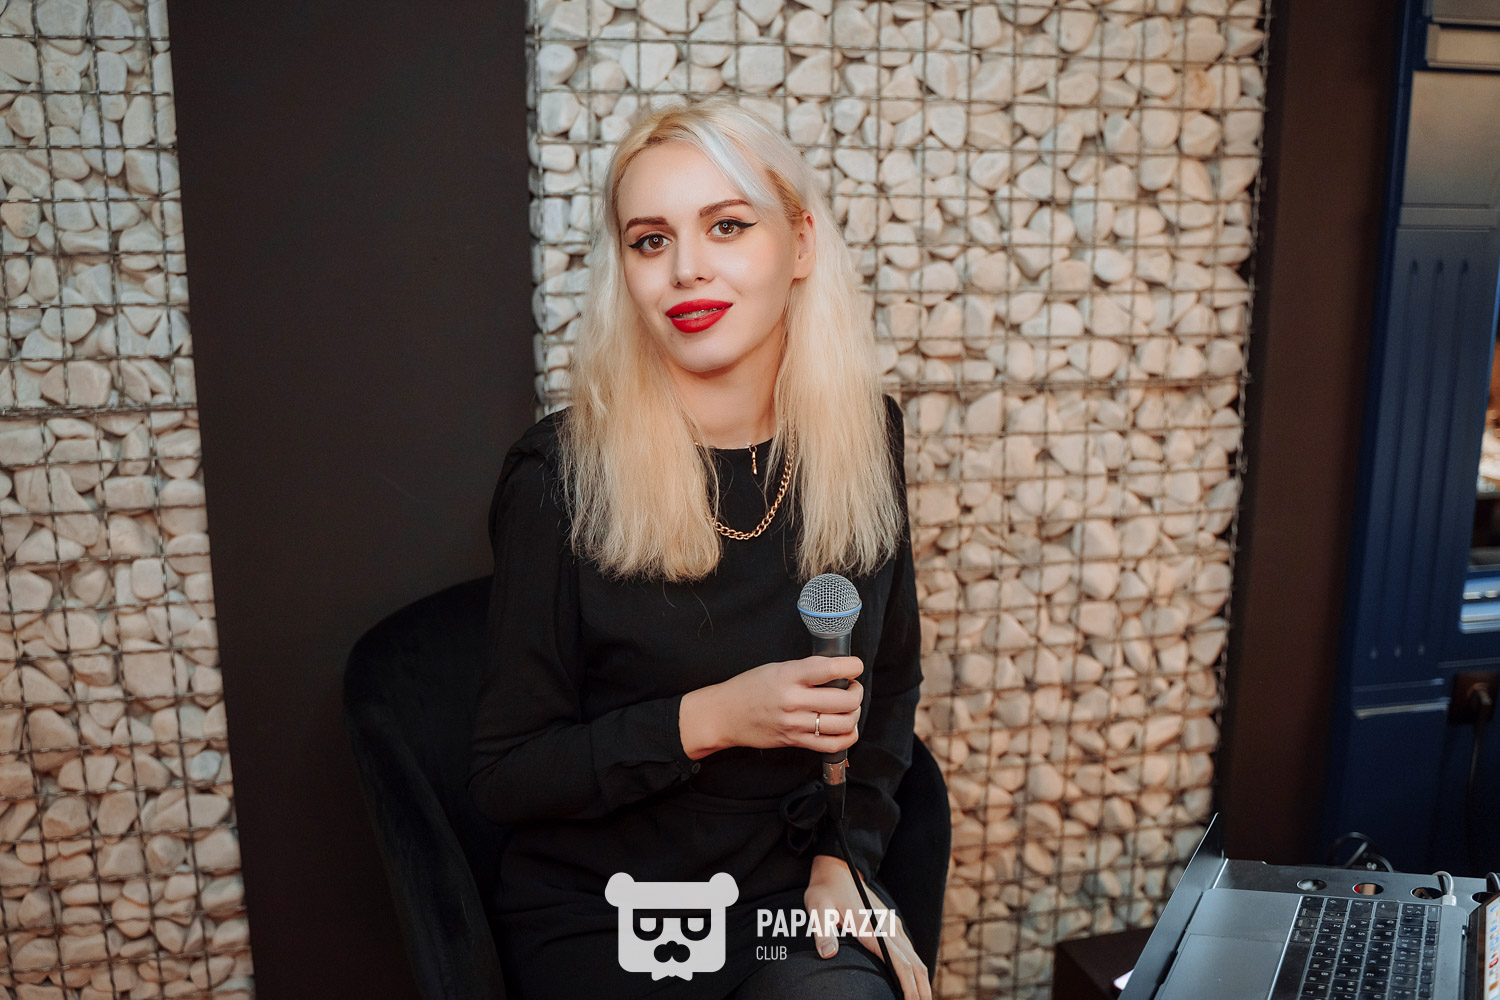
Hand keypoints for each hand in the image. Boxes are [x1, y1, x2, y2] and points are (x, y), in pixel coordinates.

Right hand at [704, 655, 863, 753]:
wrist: (725, 715)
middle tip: (852, 688)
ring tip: (849, 707)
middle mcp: (794, 700)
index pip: (830, 669)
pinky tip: (845, 727)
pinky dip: (848, 736)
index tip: (855, 666)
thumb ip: (806, 670)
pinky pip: (833, 744)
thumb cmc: (748, 688)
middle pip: (845, 700)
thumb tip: (837, 671)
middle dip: (857, 692)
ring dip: (855, 714)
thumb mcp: (776, 668)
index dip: (852, 666)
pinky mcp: (796, 741)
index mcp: (788, 675)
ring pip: (844, 723)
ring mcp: (796, 724)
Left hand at [804, 857, 930, 999]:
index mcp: (872, 926)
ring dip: (921, 980)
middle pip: (914, 963)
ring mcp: (892, 925)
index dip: (908, 985)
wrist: (838, 869)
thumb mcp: (817, 908)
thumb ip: (822, 931)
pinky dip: (916, 969)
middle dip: (921, 989)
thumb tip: (828, 953)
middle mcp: (888, 926)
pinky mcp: (892, 924)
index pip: (898, 961)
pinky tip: (914, 982)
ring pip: (915, 957)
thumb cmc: (825, 891)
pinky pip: (910, 951)